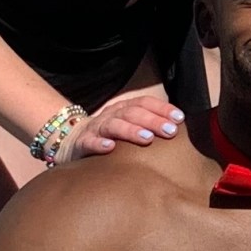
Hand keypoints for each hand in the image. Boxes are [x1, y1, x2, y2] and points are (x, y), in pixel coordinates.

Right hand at [66, 85, 185, 156]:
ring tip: (146, 138)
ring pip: (113, 125)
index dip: (162, 108)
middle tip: (169, 131)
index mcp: (124, 109)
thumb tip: (179, 130)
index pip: (144, 103)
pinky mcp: (81, 143)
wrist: (71, 140)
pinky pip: (89, 142)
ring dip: (130, 130)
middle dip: (152, 120)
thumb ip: (150, 127)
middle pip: (132, 113)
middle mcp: (111, 115)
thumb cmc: (110, 136)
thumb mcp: (129, 126)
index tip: (179, 118)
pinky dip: (99, 144)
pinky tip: (110, 148)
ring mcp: (96, 128)